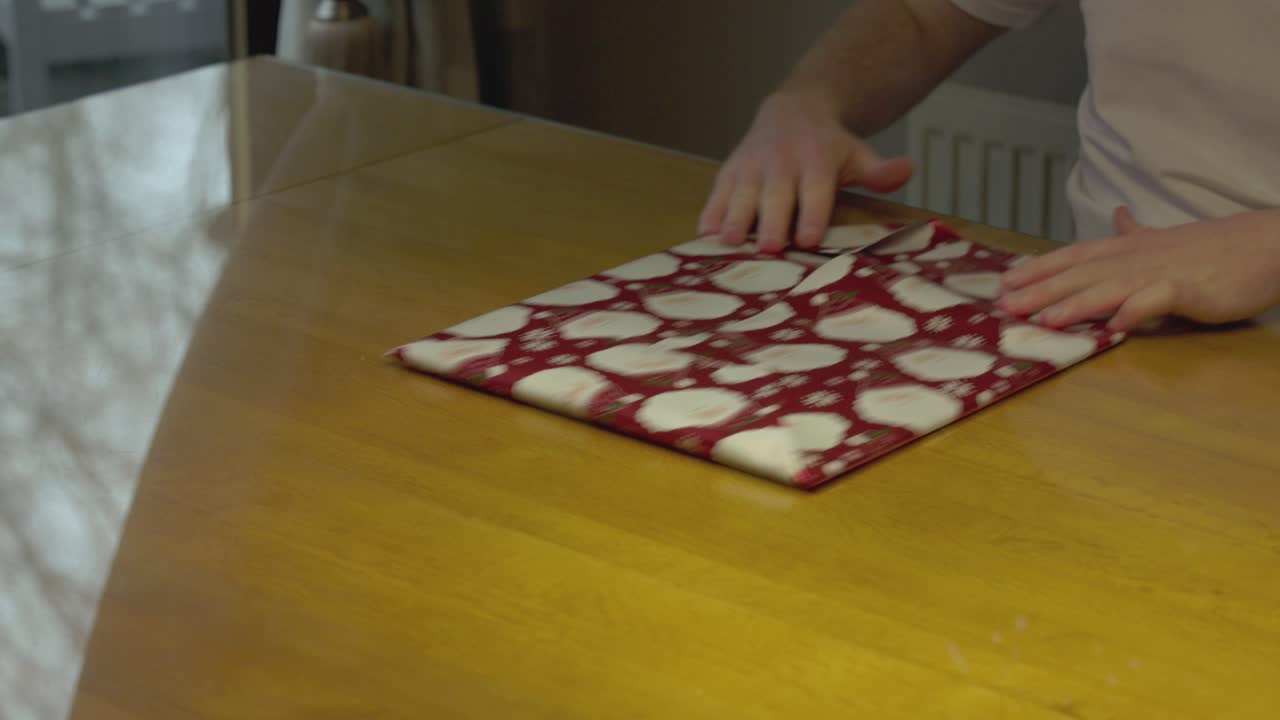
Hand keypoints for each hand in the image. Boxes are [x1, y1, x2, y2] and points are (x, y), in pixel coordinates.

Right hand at [698, 90, 913, 252]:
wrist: (791, 110)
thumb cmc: (828, 147)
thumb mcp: (857, 154)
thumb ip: (878, 170)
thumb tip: (907, 170)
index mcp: (815, 161)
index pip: (815, 191)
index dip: (812, 215)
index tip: (809, 240)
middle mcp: (781, 163)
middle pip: (776, 197)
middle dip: (772, 222)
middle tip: (769, 249)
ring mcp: (751, 167)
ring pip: (741, 195)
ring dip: (735, 219)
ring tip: (729, 242)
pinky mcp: (729, 172)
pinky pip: (717, 194)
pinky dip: (710, 214)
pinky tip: (705, 236)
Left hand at [1000, 207, 1279, 331]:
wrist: (1265, 244)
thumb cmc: (1214, 247)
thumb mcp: (1166, 237)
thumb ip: (1136, 233)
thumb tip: (1118, 215)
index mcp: (1128, 247)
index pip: (1073, 256)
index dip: (1038, 269)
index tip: (1004, 282)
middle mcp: (1135, 257)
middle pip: (1080, 274)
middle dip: (1040, 290)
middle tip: (1004, 306)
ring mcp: (1160, 272)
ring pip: (1108, 287)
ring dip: (1074, 304)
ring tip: (1043, 320)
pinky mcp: (1187, 289)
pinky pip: (1156, 301)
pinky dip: (1134, 312)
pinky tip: (1112, 328)